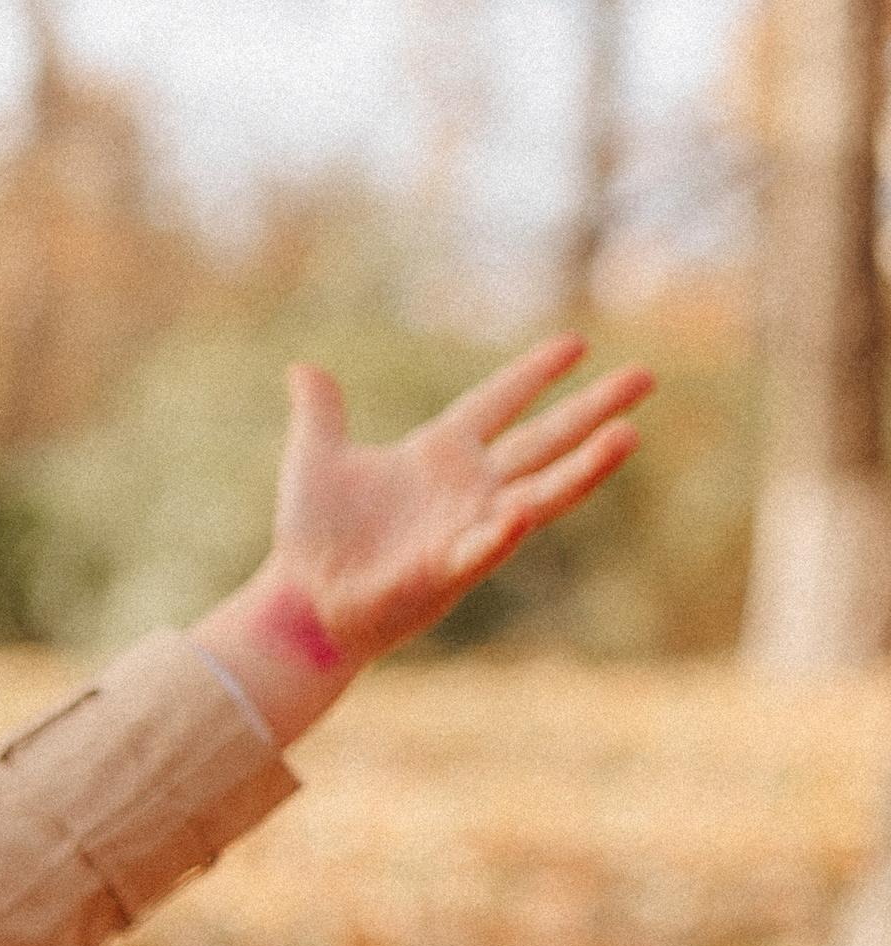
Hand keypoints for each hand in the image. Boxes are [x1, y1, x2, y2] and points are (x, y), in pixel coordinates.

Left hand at [194, 335, 652, 744]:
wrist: (300, 602)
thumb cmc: (313, 537)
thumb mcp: (316, 458)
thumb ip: (321, 413)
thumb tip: (304, 368)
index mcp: (439, 454)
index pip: (498, 402)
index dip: (534, 374)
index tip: (576, 343)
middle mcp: (468, 488)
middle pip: (544, 439)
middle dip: (594, 408)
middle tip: (646, 376)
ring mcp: (468, 527)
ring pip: (541, 493)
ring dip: (585, 468)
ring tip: (629, 436)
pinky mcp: (450, 567)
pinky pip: (485, 546)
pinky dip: (501, 531)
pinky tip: (521, 512)